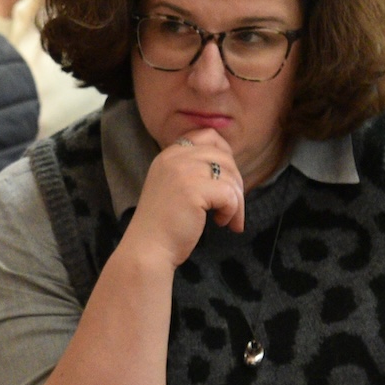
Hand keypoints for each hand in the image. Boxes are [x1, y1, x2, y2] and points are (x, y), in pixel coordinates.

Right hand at [120, 129, 246, 268]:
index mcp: (168, 155)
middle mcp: (174, 158)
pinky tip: (220, 222)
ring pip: (231, 176)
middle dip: (235, 182)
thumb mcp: (173, 186)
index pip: (207, 135)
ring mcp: (182, 172)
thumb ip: (192, 170)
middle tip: (232, 205)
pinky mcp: (193, 190)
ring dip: (236, 201)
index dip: (224, 153)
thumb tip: (231, 165)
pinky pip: (230, 194)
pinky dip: (232, 211)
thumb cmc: (164, 225)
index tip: (225, 177)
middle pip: (224, 156)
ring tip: (227, 219)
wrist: (148, 248)